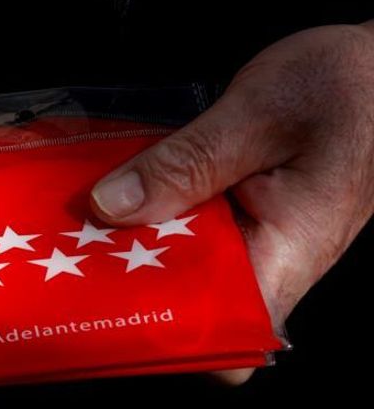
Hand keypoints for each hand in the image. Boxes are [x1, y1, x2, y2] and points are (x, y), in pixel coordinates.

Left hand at [89, 24, 373, 382]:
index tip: (109, 307)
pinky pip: (189, 222)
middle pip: (191, 298)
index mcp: (288, 250)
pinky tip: (119, 187)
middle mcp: (271, 255)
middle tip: (73, 247)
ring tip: (81, 217)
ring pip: (183, 258)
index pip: (232, 333)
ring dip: (135, 237)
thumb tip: (111, 205)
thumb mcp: (258, 114)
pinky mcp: (243, 208)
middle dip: (131, 276)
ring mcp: (257, 233)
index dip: (173, 334)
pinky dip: (154, 207)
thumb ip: (187, 161)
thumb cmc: (348, 84)